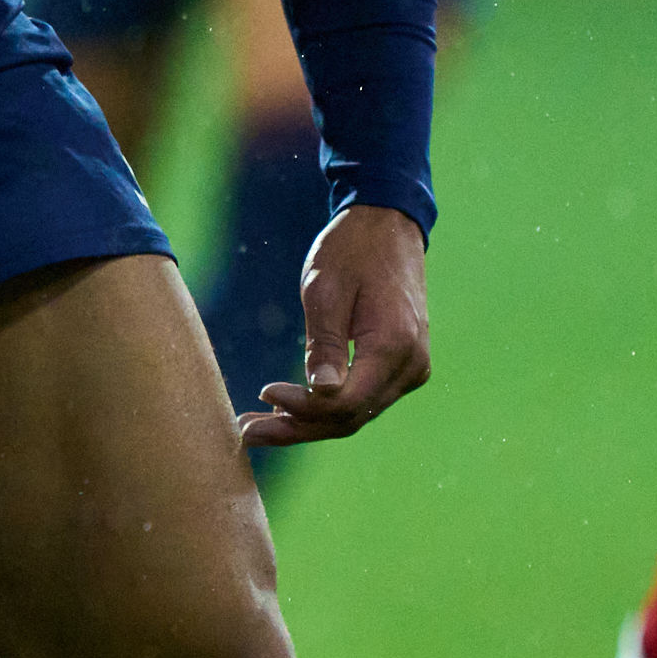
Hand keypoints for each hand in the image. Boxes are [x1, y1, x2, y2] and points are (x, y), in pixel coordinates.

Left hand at [241, 204, 429, 445]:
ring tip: (257, 427)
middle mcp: (411, 366)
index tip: (263, 392)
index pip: (346, 401)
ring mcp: (410, 370)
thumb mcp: (327, 290)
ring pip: (355, 414)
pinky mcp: (400, 368)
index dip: (302, 407)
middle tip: (246, 432)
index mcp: (395, 346)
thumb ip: (325, 344)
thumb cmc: (353, 250)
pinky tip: (287, 411)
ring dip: (306, 424)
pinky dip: (325, 408)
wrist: (388, 225)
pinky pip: (362, 399)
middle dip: (296, 428)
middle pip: (350, 417)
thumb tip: (319, 393)